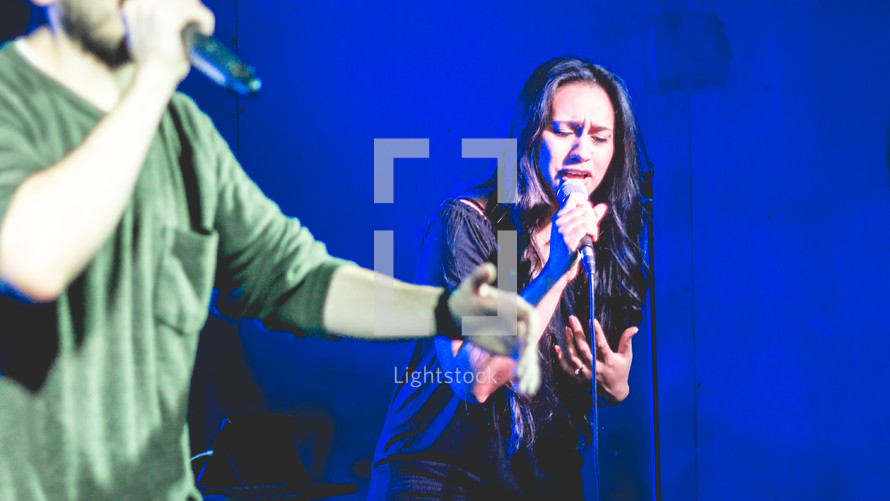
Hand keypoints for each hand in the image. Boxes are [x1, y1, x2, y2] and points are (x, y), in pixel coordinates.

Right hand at [123, 0, 214, 83]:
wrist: (152, 77)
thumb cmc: (152, 60)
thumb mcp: (145, 33)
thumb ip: (151, 18)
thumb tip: (170, 8)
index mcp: (133, 5)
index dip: (180, 5)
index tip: (187, 18)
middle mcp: (140, 3)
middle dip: (190, 8)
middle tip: (197, 24)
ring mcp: (153, 9)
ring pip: (189, 2)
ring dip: (199, 16)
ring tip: (201, 30)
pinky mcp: (167, 18)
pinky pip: (197, 12)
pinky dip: (206, 21)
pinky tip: (205, 32)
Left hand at [448, 263, 540, 394]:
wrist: (458, 313)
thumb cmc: (466, 295)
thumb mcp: (470, 285)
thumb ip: (480, 277)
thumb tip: (489, 268)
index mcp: (516, 305)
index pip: (530, 317)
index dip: (529, 330)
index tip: (524, 343)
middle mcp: (521, 322)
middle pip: (531, 340)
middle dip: (528, 357)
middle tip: (520, 372)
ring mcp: (517, 337)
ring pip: (528, 356)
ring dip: (528, 372)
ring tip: (522, 388)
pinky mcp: (511, 349)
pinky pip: (521, 364)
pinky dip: (524, 377)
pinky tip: (522, 391)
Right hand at [543, 195, 607, 280]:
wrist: (558, 269)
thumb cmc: (568, 251)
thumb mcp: (578, 231)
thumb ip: (590, 218)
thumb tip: (603, 206)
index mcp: (559, 217)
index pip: (573, 197)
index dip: (585, 202)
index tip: (588, 215)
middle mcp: (559, 221)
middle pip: (584, 207)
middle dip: (593, 217)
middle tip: (592, 229)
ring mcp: (562, 230)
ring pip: (586, 217)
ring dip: (594, 227)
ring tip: (592, 236)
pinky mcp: (568, 239)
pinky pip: (586, 227)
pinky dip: (593, 232)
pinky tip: (591, 239)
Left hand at [555, 316, 636, 402]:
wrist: (614, 394)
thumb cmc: (621, 372)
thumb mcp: (626, 357)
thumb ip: (627, 341)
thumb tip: (634, 328)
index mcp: (609, 362)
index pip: (602, 345)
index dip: (597, 333)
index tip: (592, 320)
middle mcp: (597, 368)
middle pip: (585, 349)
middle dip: (578, 333)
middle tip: (572, 319)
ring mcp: (586, 374)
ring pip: (574, 357)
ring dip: (569, 342)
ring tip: (566, 328)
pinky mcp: (579, 379)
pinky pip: (567, 368)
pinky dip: (560, 358)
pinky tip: (556, 347)